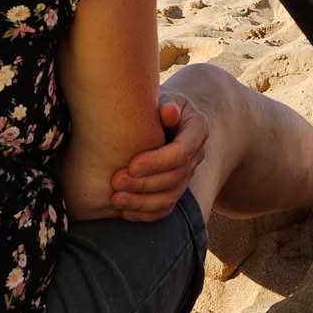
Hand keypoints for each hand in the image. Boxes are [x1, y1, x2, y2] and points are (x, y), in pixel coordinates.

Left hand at [109, 96, 209, 221]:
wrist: (164, 117)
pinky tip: (124, 212)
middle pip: (174, 178)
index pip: (182, 152)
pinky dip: (144, 214)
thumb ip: (167, 105)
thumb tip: (167, 112)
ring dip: (141, 202)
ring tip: (115, 199)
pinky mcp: (176, 190)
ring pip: (169, 197)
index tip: (130, 165)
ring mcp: (188, 175)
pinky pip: (164, 209)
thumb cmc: (159, 105)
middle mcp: (196, 155)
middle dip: (143, 183)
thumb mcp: (167, 98)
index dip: (157, 162)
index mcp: (197, 130)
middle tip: (115, 182)